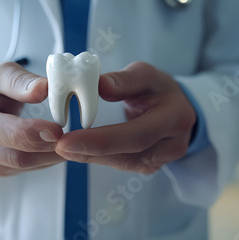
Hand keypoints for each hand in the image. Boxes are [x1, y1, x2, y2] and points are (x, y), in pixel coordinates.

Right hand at [0, 62, 63, 175]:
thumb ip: (22, 81)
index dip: (25, 132)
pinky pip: (24, 170)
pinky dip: (45, 160)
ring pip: (19, 165)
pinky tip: (58, 148)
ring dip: (48, 157)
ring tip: (70, 143)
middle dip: (42, 148)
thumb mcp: (4, 74)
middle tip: (68, 139)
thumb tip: (44, 88)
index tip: (55, 129)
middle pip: (8, 154)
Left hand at [55, 62, 195, 173]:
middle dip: (92, 151)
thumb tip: (100, 85)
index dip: (103, 139)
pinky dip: (99, 158)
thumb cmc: (159, 88)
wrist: (177, 108)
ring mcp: (164, 159)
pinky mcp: (151, 165)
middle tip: (61, 146)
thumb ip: (125, 80)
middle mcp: (173, 143)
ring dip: (92, 157)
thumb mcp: (146, 75)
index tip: (69, 138)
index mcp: (175, 116)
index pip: (137, 133)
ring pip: (125, 163)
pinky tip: (78, 151)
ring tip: (63, 148)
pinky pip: (123, 164)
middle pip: (130, 153)